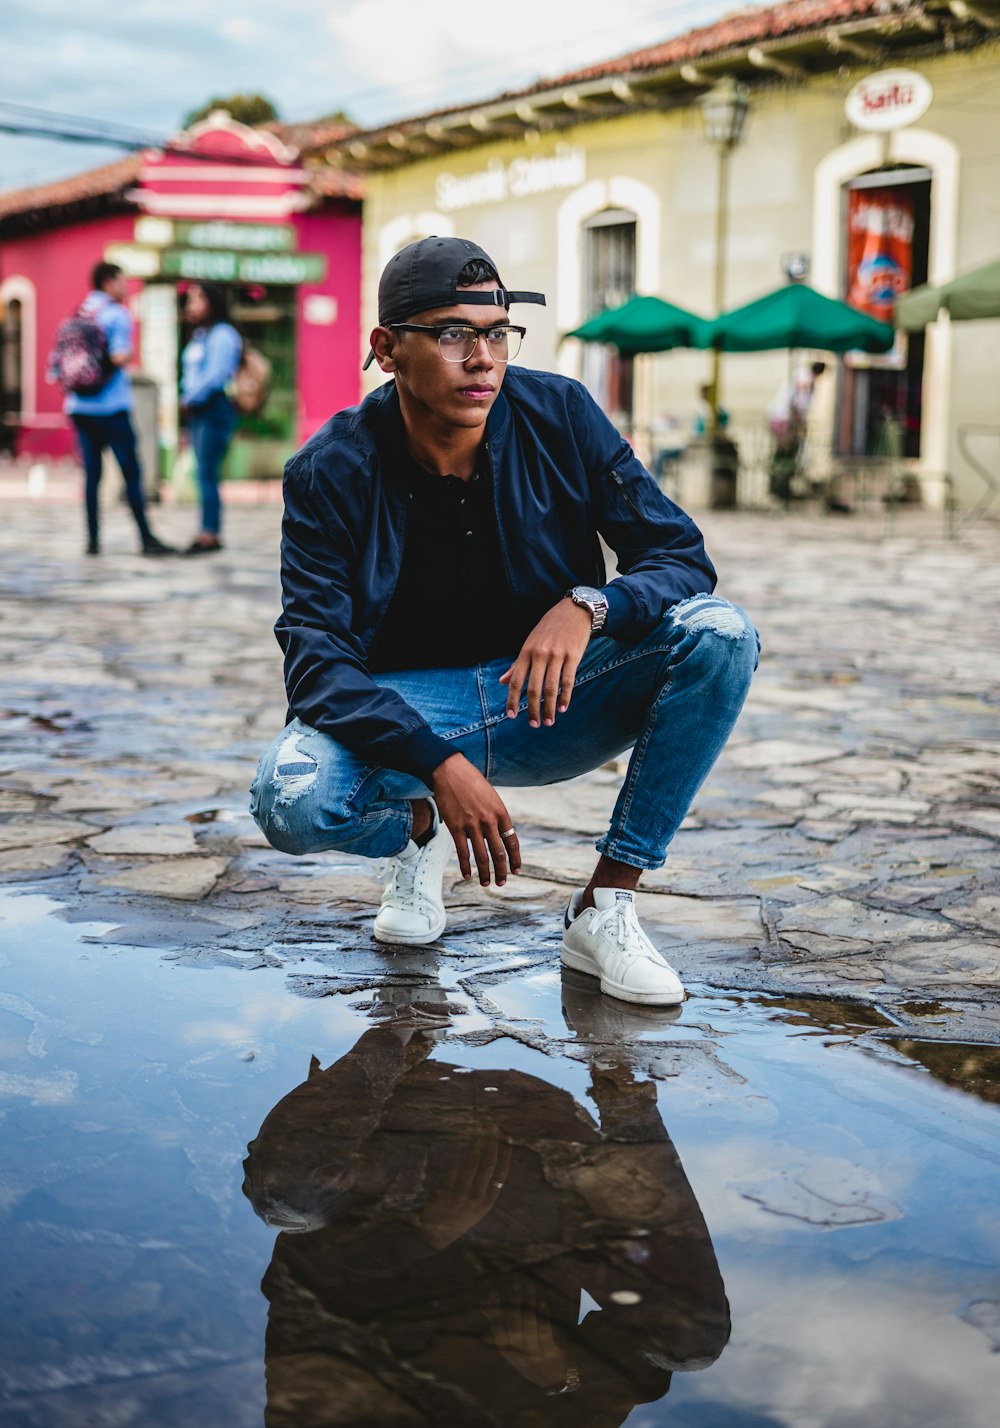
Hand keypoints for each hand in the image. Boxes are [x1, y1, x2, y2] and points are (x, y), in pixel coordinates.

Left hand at [414, 1122, 511, 1249]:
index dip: (506, 1153)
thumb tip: (493, 1158)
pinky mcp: (444, 1191)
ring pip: (472, 1161)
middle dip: (492, 1140)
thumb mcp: (477, 1209)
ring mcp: (460, 1194)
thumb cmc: (457, 1217)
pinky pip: (453, 1164)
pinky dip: (458, 1147)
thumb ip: (486, 1189)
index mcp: (488, 1202)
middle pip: (488, 1163)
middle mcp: (477, 1198)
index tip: (508, 1136)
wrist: (433, 1236)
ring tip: (478, 1123)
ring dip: (476, 1139)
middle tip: (492, 1123)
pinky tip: (459, 1135)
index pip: (502, 1173)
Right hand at [431, 754, 520, 885]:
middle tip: (502, 882)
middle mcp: (489, 820)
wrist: (450, 771)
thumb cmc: (471, 783)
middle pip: (499, 853)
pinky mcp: (455, 827)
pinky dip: (466, 866)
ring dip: (485, 873)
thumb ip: (496, 817)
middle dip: (502, 871)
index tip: (516, 870)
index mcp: (501, 813)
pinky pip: (463, 852)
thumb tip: (497, 837)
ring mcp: (472, 825)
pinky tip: (467, 875)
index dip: (516, 859)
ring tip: (486, 884)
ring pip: (482, 856)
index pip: (512, 841)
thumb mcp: (492, 797)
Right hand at [482, 1281, 568, 1389]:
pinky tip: (541, 1303)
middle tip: (517, 1284)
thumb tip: (485, 1306)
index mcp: (508, 1353)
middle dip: (515, 1303)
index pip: (498, 1331)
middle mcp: (520, 1354)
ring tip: (529, 1287)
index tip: (493, 1293)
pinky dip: (542, 1315)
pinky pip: (545, 1330)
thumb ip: (499, 1330)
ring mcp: (535, 1353)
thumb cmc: (527, 1359)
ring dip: (529, 1304)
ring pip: (530, 1325)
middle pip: (515, 1325)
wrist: (552, 1381)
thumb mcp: (511, 1350)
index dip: (495, 1312)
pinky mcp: (549, 1352)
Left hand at [499, 599, 591, 726]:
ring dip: (550, 707)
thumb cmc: (549, 629)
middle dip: (532, 709)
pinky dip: (566, 696)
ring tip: (549, 721)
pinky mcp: (573, 656)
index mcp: (526, 651)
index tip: (510, 716)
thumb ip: (517, 664)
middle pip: (533, 688)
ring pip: (551, 687)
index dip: (512, 699)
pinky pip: (568, 680)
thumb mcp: (530, 643)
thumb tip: (502, 681)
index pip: (515, 680)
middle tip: (534, 724)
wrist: (574, 611)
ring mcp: (557, 655)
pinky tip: (563, 708)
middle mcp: (540, 654)